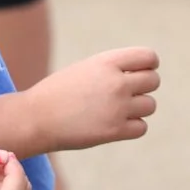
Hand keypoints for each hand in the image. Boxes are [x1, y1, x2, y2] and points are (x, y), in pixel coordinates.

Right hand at [25, 46, 159, 150]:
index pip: (149, 57)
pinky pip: (141, 127)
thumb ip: (114, 69)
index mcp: (107, 62)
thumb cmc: (59, 92)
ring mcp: (117, 108)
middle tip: (124, 94)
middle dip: (143, 87)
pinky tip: (116, 124)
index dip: (148, 65)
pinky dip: (132, 127)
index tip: (138, 73)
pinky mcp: (114, 131)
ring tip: (116, 110)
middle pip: (153, 81)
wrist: (35, 118)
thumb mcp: (86, 68)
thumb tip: (144, 74)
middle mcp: (116, 83)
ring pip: (150, 105)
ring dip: (138, 108)